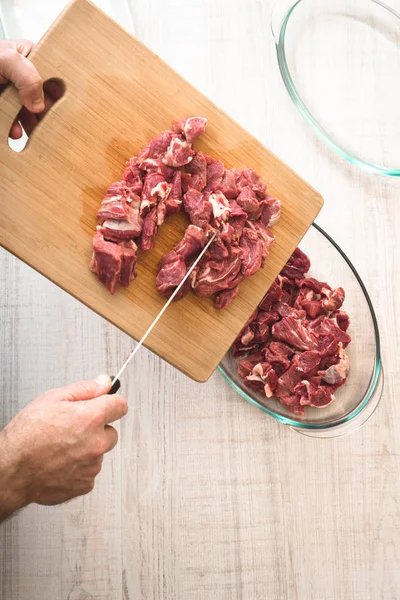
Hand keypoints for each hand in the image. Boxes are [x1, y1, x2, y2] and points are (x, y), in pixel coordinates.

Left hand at [0, 39, 61, 139]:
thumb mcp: (5, 59)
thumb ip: (27, 75)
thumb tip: (40, 101)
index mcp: (29, 58)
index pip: (52, 75)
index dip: (56, 91)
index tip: (55, 104)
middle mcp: (23, 77)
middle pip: (44, 99)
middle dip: (43, 112)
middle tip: (43, 120)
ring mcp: (13, 94)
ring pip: (31, 113)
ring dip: (31, 125)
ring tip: (30, 130)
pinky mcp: (5, 108)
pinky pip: (15, 122)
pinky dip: (17, 130)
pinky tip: (15, 132)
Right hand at [0, 375, 127, 520]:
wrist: (12, 469)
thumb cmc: (26, 435)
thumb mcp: (52, 398)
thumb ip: (85, 389)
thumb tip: (104, 383)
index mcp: (91, 419)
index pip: (120, 405)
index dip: (111, 403)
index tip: (105, 405)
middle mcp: (96, 443)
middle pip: (111, 432)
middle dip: (97, 429)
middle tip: (73, 429)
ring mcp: (92, 466)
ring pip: (99, 453)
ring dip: (87, 449)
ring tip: (62, 447)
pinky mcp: (85, 484)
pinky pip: (90, 471)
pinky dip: (80, 467)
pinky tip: (61, 462)